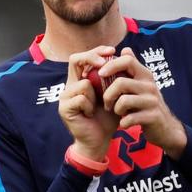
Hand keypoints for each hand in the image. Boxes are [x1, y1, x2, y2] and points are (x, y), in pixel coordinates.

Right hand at [58, 46, 120, 160]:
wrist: (100, 140)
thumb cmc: (108, 116)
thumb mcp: (116, 92)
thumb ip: (119, 74)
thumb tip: (127, 51)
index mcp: (81, 79)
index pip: (83, 56)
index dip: (96, 51)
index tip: (112, 51)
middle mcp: (70, 84)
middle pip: (75, 59)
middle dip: (92, 58)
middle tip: (105, 62)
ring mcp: (65, 96)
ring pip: (83, 83)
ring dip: (96, 94)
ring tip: (98, 107)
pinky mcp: (64, 107)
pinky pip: (81, 98)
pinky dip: (90, 106)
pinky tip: (91, 115)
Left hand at [99, 47, 187, 159]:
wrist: (164, 127)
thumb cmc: (145, 104)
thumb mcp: (140, 84)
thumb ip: (131, 69)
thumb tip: (125, 49)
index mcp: (144, 74)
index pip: (127, 60)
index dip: (111, 65)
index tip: (100, 74)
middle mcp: (150, 85)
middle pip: (120, 82)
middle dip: (108, 94)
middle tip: (106, 103)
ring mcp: (152, 101)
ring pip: (123, 101)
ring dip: (115, 109)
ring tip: (117, 112)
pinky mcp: (152, 116)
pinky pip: (130, 118)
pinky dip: (123, 122)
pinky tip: (124, 123)